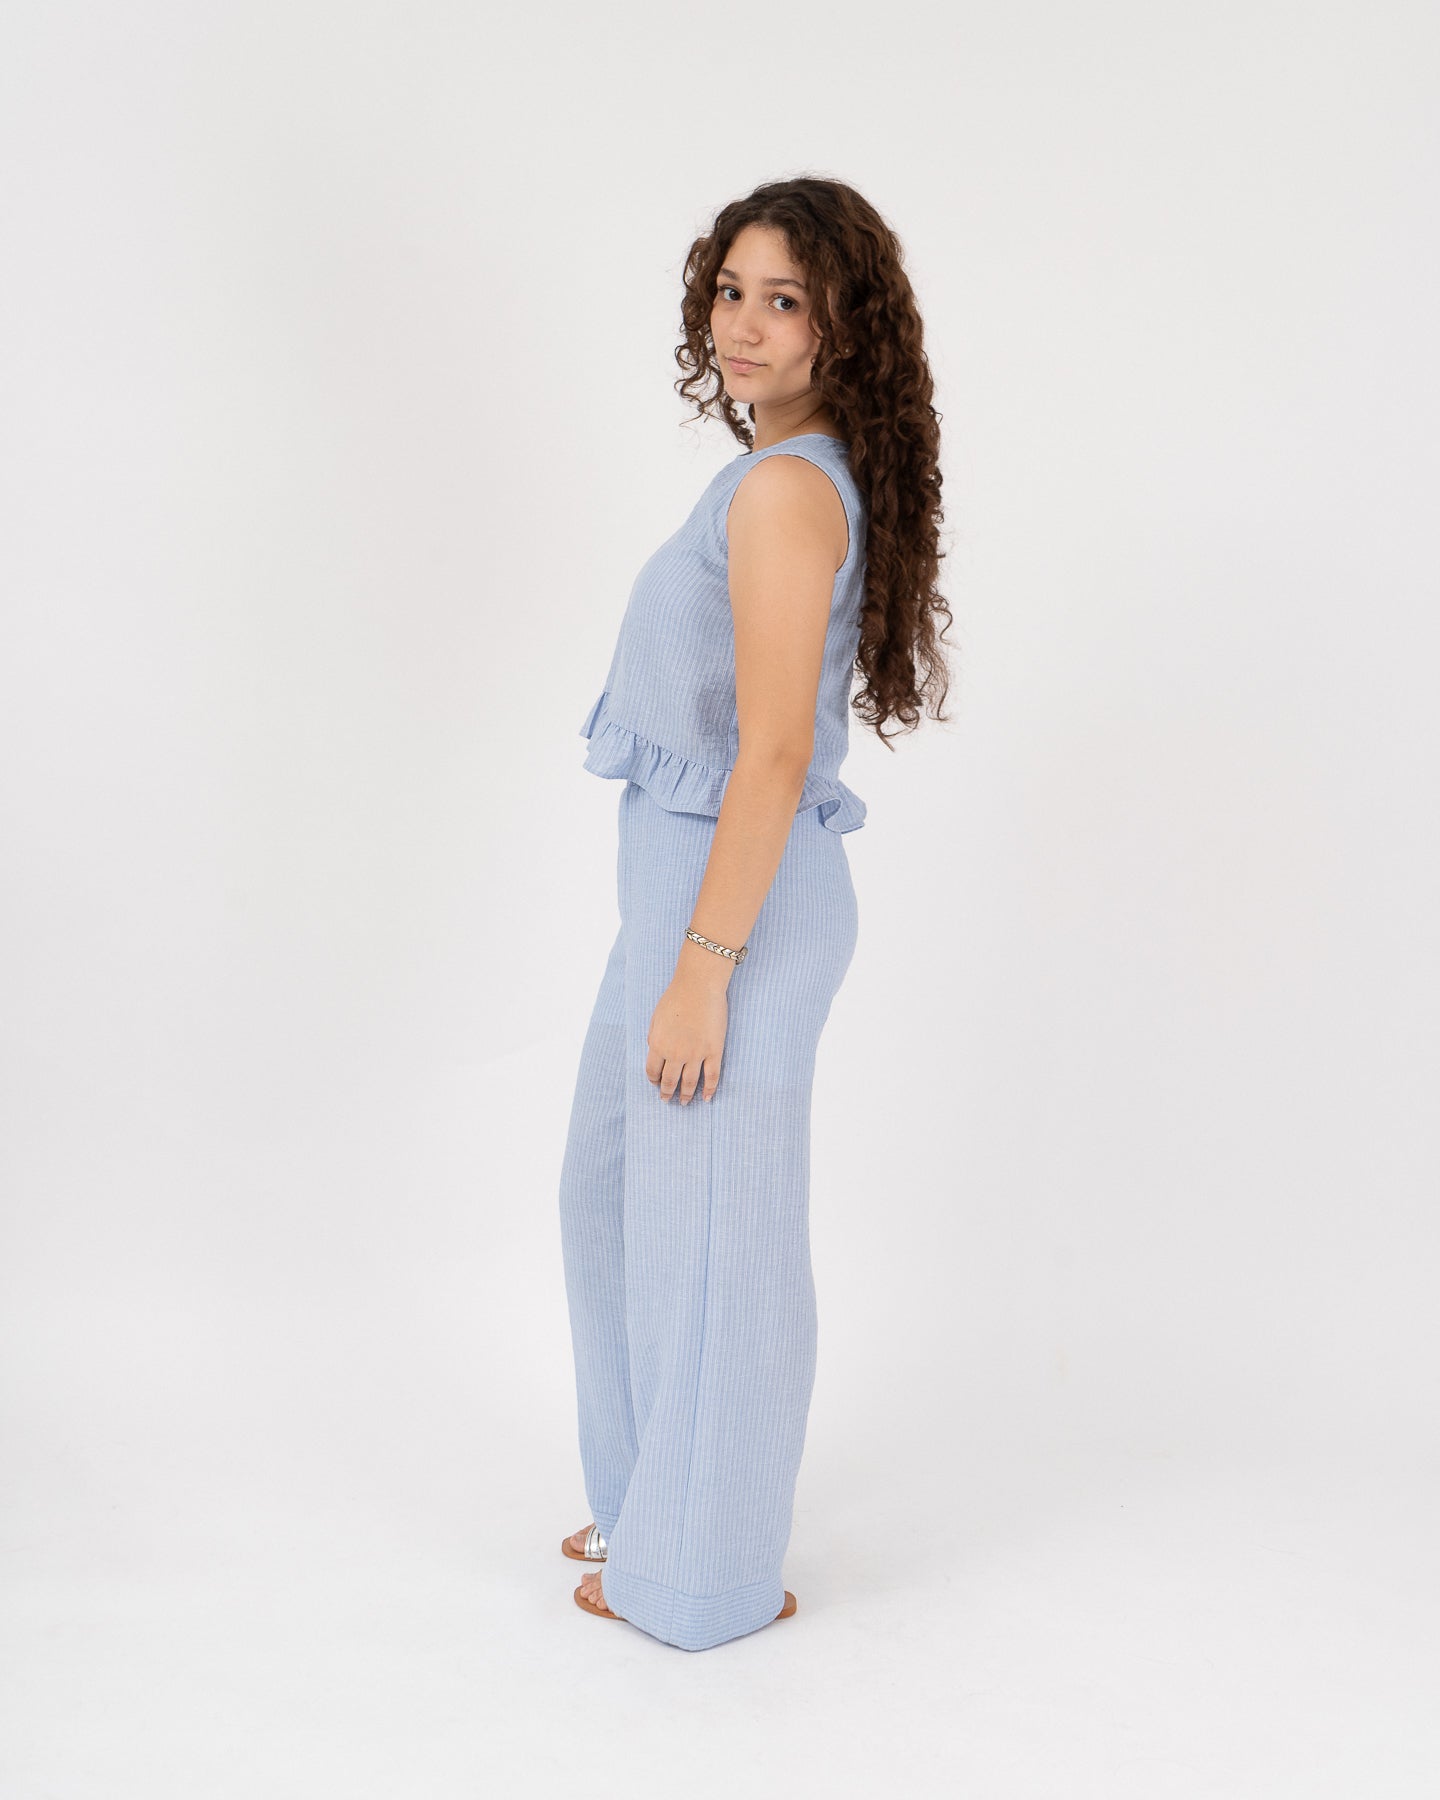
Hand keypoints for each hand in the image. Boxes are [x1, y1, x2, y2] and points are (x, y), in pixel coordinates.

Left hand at [645, 957, 729, 1101]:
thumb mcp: (656, 1017)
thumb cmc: (676, 997)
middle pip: (670, 1081)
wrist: (699, 986)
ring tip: (684, 1103)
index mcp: (658, 1044)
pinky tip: (706, 1098)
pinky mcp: (714, 1051)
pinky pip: (711, 1076)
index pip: (653, 1071)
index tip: (656, 1084)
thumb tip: (654, 1050)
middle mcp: (675, 1053)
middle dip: (667, 1093)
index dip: (654, 1080)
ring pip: (689, 1083)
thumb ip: (654, 1036)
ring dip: (686, 1095)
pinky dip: (709, 1090)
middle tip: (666, 1100)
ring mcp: (696, 1054)